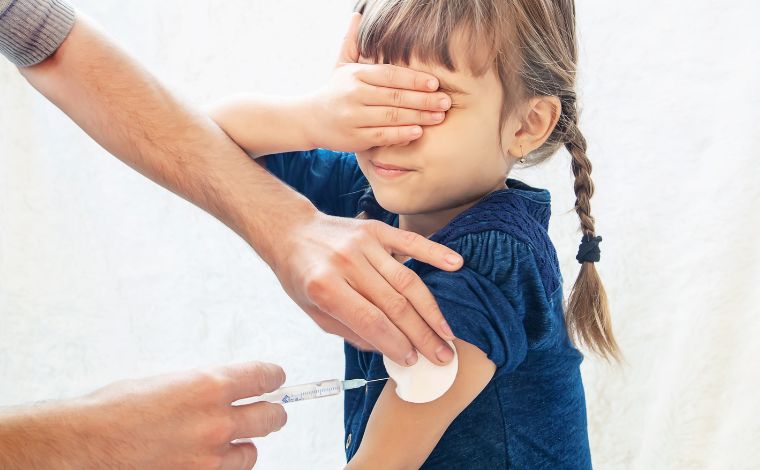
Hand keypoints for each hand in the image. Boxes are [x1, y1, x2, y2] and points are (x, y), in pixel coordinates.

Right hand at [0, 362, 287, 468]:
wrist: (84, 447)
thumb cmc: (114, 411)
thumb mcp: (165, 382)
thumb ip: (201, 386)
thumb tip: (223, 389)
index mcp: (209, 385)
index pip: (264, 377)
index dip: (274, 377)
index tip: (276, 379)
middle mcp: (216, 420)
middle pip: (271, 416)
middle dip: (272, 412)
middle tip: (270, 411)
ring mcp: (209, 456)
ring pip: (253, 451)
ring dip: (246, 444)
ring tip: (232, 440)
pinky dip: (224, 467)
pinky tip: (212, 460)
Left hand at [272, 211, 462, 366]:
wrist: (291, 233)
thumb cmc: (302, 277)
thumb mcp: (314, 312)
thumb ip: (351, 332)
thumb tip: (390, 350)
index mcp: (324, 286)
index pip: (371, 321)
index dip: (396, 344)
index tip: (413, 360)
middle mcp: (346, 262)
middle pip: (394, 304)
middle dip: (421, 335)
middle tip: (441, 355)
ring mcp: (363, 244)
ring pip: (406, 280)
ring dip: (431, 310)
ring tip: (446, 333)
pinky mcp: (376, 229)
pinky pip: (410, 242)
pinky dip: (435, 252)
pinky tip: (455, 265)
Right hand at [303, 12, 450, 151]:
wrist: (309, 119)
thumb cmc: (334, 91)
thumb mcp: (341, 64)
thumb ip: (352, 42)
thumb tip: (358, 15)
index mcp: (356, 75)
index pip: (390, 75)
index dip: (413, 79)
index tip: (435, 83)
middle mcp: (354, 94)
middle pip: (394, 96)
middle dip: (423, 99)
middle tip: (446, 101)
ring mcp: (354, 117)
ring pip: (391, 116)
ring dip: (418, 117)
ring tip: (439, 117)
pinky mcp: (354, 138)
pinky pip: (382, 136)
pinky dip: (401, 134)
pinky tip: (418, 132)